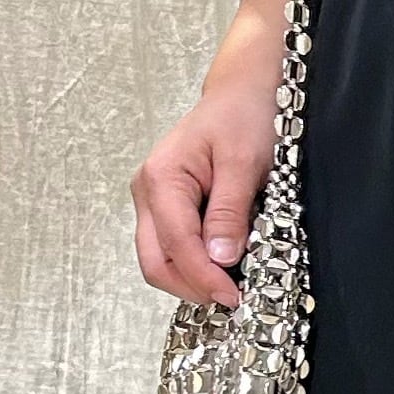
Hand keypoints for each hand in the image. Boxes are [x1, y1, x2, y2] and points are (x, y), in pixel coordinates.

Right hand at [135, 0, 287, 306]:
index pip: (175, 244)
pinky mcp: (169, 207)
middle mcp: (148, 192)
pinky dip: (194, 265)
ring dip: (191, 279)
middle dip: (190, 287)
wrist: (245, 91)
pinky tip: (223, 270)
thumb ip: (229, 210)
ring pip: (160, 258)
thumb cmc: (244, 114)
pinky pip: (173, 247)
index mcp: (162, 178)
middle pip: (154, 261)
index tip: (233, 298)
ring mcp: (154, 201)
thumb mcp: (244, 160)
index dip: (203, 277)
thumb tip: (220, 258)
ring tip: (231, 289)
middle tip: (231, 302)